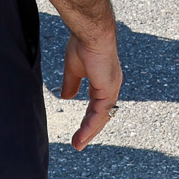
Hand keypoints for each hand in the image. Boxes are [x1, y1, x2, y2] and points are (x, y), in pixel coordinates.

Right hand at [60, 33, 122, 150]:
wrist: (91, 33)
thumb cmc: (83, 44)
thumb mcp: (74, 69)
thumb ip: (72, 84)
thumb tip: (67, 97)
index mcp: (103, 81)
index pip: (97, 106)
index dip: (88, 119)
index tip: (78, 131)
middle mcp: (110, 86)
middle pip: (101, 115)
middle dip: (89, 130)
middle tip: (78, 143)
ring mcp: (111, 88)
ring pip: (101, 117)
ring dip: (89, 132)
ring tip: (77, 145)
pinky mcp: (108, 89)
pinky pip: (100, 113)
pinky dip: (91, 126)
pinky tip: (82, 136)